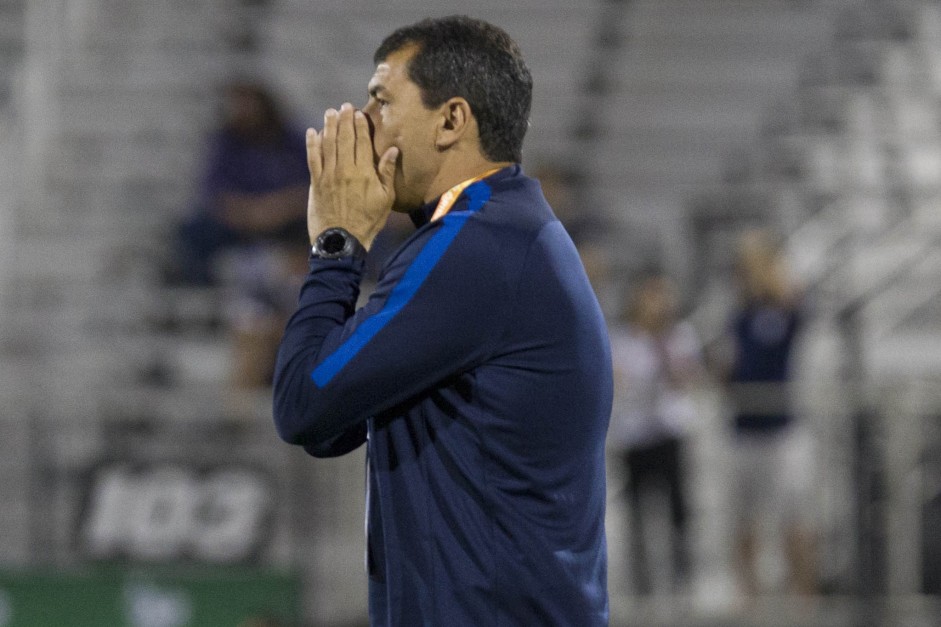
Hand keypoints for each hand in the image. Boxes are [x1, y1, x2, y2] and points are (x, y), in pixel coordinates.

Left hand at [306, 102, 398, 249]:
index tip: (358, 113)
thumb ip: (387, 173)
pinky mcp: (316, 183)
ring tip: (330, 113)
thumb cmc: (368, 222)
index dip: (360, 125)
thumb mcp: (385, 200)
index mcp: (364, 172)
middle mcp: (345, 170)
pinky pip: (313, 158)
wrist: (342, 241)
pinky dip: (312, 144)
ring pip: (327, 144)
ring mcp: (328, 176)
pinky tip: (312, 132)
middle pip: (344, 138)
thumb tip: (393, 150)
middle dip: (344, 120)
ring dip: (328, 126)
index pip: (362, 142)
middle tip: (344, 106)